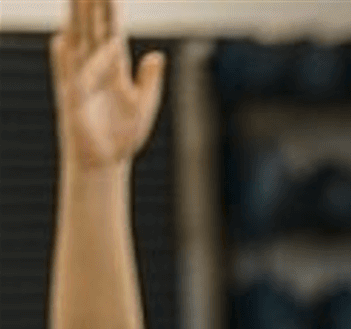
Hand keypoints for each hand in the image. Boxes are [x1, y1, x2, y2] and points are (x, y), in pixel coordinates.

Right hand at [51, 0, 164, 170]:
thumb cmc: (122, 134)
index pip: (110, 31)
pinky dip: (67, 59)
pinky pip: (70, 77)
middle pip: (90, 30)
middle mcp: (92, 69)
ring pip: (78, 45)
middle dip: (89, 6)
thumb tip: (158, 55)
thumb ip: (150, 80)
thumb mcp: (143, 104)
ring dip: (76, 23)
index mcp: (112, 68)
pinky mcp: (72, 100)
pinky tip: (63, 40)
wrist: (105, 161)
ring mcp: (80, 81)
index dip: (109, 10)